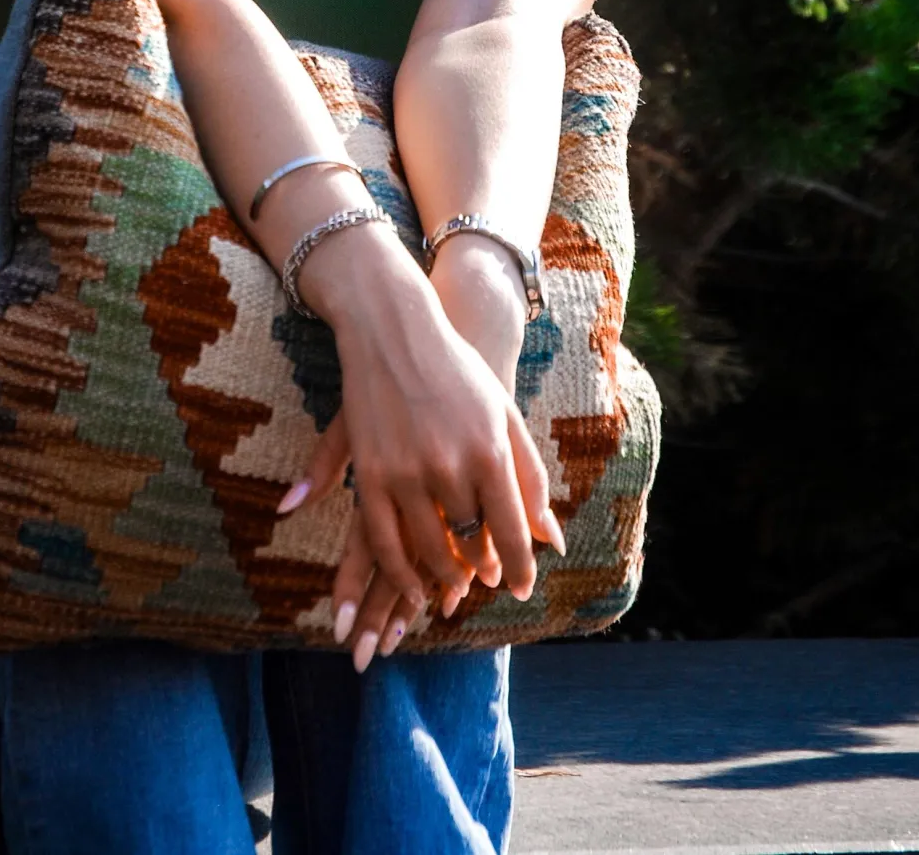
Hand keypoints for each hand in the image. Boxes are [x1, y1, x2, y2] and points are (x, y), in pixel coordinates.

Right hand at [281, 230, 564, 669]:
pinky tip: (413, 586)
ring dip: (444, 578)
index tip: (523, 588)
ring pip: (429, 550)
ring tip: (456, 588)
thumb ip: (529, 476)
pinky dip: (400, 573)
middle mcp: (450, 467)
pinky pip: (384, 542)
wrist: (394, 330)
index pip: (512, 531)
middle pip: (472, 544)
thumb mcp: (504, 414)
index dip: (521, 567)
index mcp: (490, 451)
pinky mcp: (368, 474)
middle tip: (489, 582)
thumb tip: (551, 537)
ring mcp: (406, 472)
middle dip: (484, 569)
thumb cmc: (459, 371)